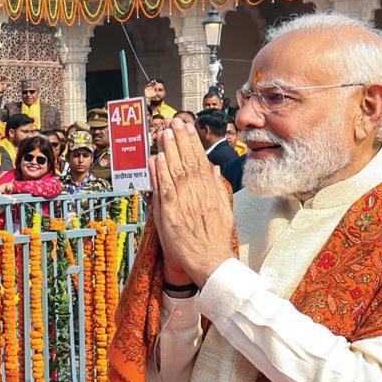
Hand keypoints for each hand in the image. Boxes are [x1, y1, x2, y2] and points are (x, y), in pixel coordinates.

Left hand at [149, 124, 235, 286]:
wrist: (210, 260)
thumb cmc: (215, 238)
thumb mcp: (223, 209)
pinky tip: (158, 157)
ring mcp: (183, 202)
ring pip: (175, 170)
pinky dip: (160, 172)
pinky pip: (164, 187)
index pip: (200, 161)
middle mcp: (197, 193)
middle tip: (174, 121)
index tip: (187, 127)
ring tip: (164, 132)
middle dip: (181, 139)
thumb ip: (216, 187)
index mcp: (210, 191)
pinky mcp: (170, 212)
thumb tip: (214, 167)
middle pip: (188, 161)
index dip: (192, 142)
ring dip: (170, 149)